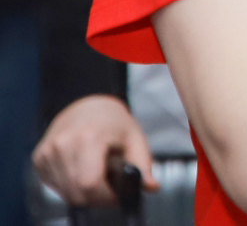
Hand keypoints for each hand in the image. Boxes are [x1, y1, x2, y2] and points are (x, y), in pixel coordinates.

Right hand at [32, 94, 157, 206]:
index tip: (118, 196)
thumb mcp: (135, 139)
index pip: (90, 184)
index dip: (106, 198)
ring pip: (65, 193)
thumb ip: (143, 165)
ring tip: (98, 176)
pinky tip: (81, 172)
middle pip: (77, 193)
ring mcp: (47, 151)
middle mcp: (63, 144)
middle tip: (110, 189)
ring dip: (83, 194)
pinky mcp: (38, 158)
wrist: (87, 106)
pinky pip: (55, 186)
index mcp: (89, 137)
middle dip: (97, 198)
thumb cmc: (113, 123)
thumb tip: (151, 187)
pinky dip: (70, 187)